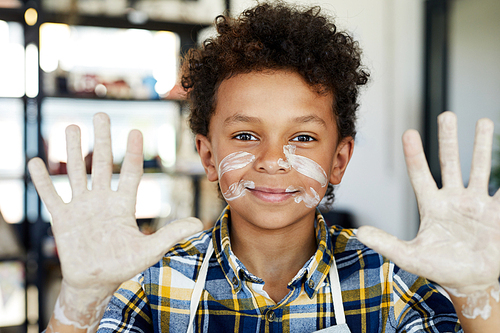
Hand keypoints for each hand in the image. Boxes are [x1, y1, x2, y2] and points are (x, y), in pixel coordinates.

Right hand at [28, 113, 202, 326]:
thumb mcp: (150, 250)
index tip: (136, 131)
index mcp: (123, 204)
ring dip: (73, 151)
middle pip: (101, 164)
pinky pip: (51, 195)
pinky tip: (35, 161)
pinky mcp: (62, 218)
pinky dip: (42, 180)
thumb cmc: (123, 265)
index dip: (132, 152)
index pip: (129, 172)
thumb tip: (198, 223)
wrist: (95, 282)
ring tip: (71, 127)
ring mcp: (81, 207)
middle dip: (102, 139)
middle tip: (101, 114)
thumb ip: (171, 235)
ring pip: (76, 172)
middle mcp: (102, 200)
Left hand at [357, 112, 499, 315]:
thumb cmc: (440, 268)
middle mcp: (453, 199)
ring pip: (479, 168)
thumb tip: (359, 233)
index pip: (420, 175)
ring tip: (484, 122)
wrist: (469, 283)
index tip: (408, 133)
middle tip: (447, 114)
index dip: (415, 155)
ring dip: (482, 146)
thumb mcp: (410, 256)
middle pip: (450, 163)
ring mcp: (476, 203)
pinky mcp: (497, 213)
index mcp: (432, 206)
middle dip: (448, 140)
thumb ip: (386, 243)